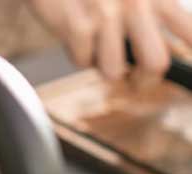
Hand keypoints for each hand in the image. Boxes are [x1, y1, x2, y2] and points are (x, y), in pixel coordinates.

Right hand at [28, 0, 191, 84]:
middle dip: (143, 81)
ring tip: (98, 49)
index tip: (187, 73)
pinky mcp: (77, 25)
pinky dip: (78, 55)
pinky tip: (77, 36)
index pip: (190, 32)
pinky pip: (82, 62)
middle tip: (134, 79)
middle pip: (156, 64)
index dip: (191, 61)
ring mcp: (106, 15)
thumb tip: (165, 55)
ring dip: (103, 67)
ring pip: (113, 71)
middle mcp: (137, 4)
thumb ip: (153, 14)